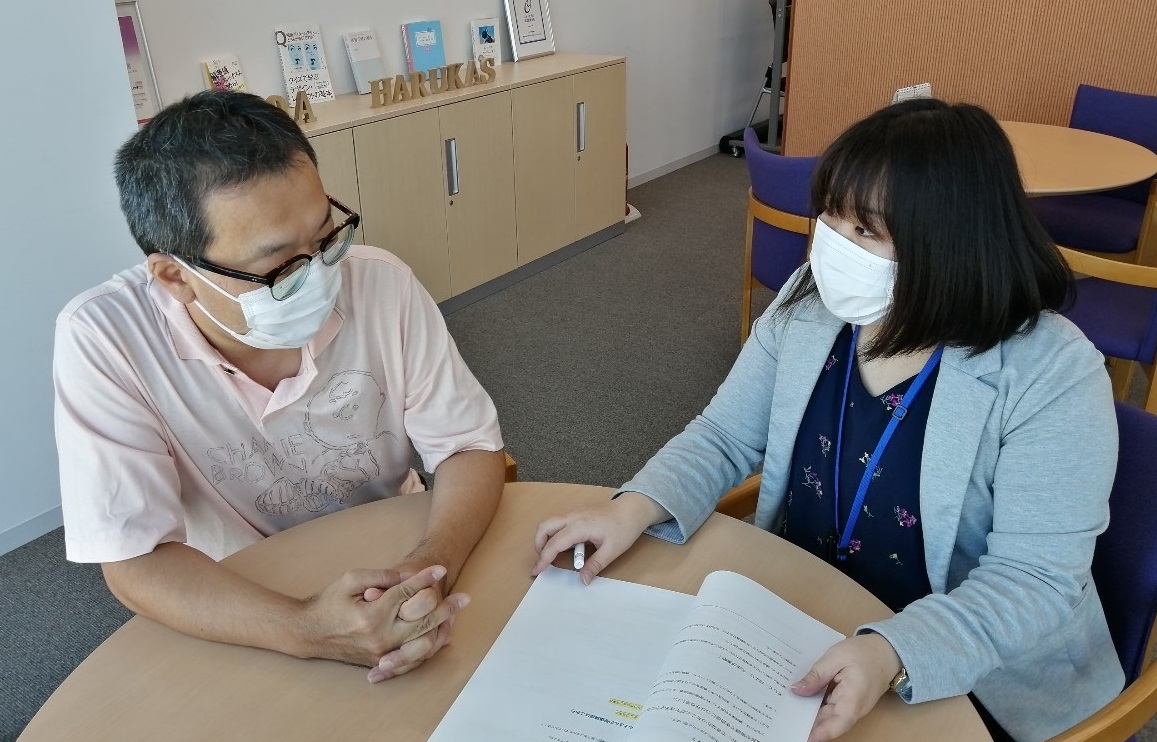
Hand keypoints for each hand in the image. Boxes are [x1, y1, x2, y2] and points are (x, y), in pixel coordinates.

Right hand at [300, 565, 467, 669]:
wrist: (308, 633)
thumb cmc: (328, 602)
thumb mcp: (350, 580)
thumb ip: (380, 577)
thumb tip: (408, 577)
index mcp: (371, 615)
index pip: (407, 593)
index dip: (425, 578)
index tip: (440, 569)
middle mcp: (379, 637)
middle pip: (422, 621)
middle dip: (446, 607)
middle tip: (465, 597)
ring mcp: (381, 653)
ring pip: (421, 643)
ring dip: (442, 628)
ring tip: (456, 616)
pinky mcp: (380, 662)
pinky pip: (411, 658)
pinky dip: (429, 647)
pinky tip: (442, 636)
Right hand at [531, 492, 667, 583]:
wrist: (633, 508)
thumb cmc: (624, 527)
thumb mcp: (612, 550)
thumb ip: (595, 565)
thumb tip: (582, 581)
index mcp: (579, 526)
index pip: (554, 543)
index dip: (543, 559)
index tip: (536, 571)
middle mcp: (572, 517)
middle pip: (544, 527)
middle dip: (538, 545)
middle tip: (543, 561)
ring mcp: (573, 513)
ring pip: (550, 523)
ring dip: (545, 539)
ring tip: (554, 556)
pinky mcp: (577, 513)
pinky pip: (558, 522)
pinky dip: (554, 534)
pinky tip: (567, 547)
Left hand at [791, 633, 901, 741]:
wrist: (885, 652)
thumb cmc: (863, 652)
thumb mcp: (836, 657)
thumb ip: (817, 675)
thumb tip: (797, 690)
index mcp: (855, 696)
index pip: (840, 721)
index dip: (823, 732)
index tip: (806, 737)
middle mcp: (854, 708)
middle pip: (830, 722)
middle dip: (808, 726)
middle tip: (786, 724)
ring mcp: (851, 707)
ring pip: (828, 718)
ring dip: (810, 717)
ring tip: (787, 714)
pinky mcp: (847, 704)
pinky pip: (830, 710)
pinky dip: (816, 709)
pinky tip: (800, 704)